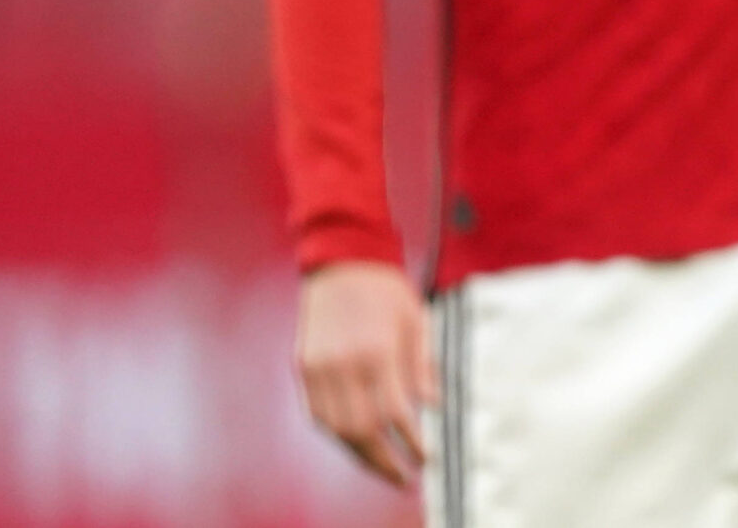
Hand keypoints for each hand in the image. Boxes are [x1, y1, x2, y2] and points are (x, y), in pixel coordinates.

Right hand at [297, 260, 435, 487]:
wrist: (341, 261)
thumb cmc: (386, 289)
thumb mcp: (417, 320)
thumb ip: (422, 366)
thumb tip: (434, 405)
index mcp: (378, 352)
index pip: (396, 413)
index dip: (411, 441)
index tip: (425, 457)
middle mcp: (344, 365)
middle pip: (362, 430)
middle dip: (384, 460)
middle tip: (403, 477)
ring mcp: (318, 368)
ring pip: (336, 428)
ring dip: (359, 453)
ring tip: (381, 465)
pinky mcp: (303, 367)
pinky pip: (317, 414)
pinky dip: (337, 434)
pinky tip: (355, 441)